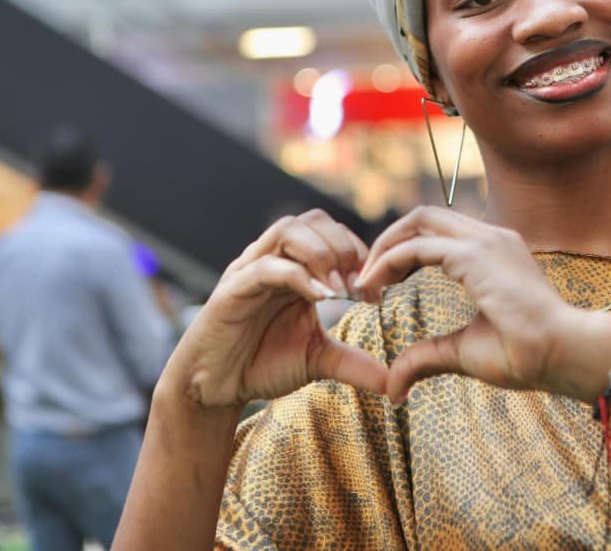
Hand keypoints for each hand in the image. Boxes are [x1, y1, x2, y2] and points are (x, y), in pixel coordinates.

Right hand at [162, 210, 386, 410]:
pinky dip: (297, 276)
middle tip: (358, 285)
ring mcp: (251, 270)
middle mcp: (274, 260)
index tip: (376, 294)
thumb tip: (396, 382)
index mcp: (296, 267)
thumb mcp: (318, 359)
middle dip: (344, 247)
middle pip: (313, 220)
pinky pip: (266, 267)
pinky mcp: (232, 289)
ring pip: (288, 231)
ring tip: (339, 289)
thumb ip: (355, 363)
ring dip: (322, 253)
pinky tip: (319, 298)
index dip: (360, 255)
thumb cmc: (262, 363)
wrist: (215, 389)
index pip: (333, 234)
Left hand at [355, 207, 579, 403]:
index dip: (402, 251)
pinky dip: (390, 261)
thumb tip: (395, 385)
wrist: (563, 353)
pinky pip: (420, 246)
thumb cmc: (526, 353)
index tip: (380, 284)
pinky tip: (375, 285)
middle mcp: (490, 237)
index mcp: (493, 252)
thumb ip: (428, 356)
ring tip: (364, 281)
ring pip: (420, 221)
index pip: (438, 232)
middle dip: (388, 240)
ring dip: (385, 247)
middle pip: (425, 216)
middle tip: (364, 276)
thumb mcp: (464, 351)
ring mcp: (486, 241)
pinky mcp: (477, 256)